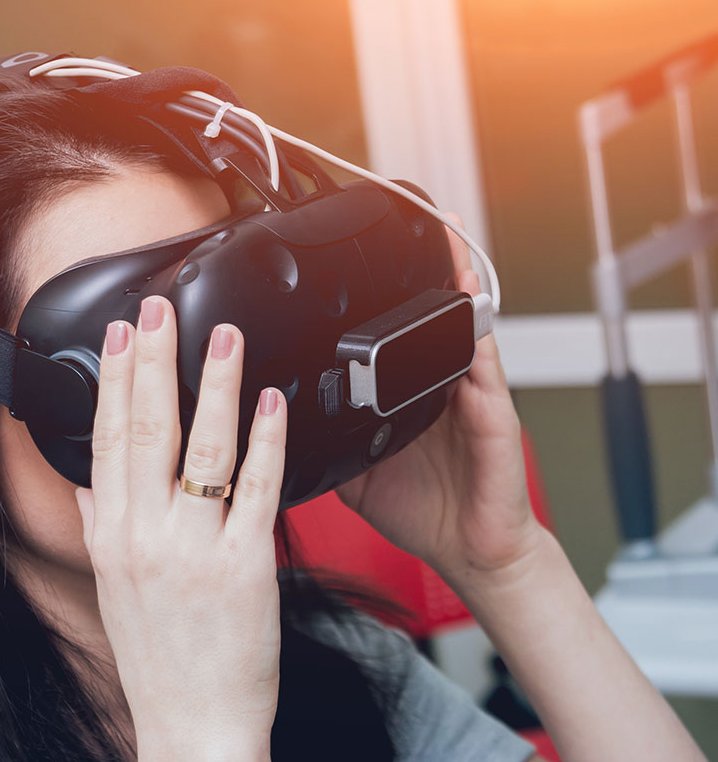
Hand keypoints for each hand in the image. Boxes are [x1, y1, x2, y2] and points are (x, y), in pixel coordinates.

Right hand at [75, 295, 289, 745]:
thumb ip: (100, 526)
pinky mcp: (245, 565)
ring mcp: (195, 548)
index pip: (109, 439)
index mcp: (113, 536)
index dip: (115, 379)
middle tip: (162, 308)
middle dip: (155, 360)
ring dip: (213, 384)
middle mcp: (147, 536)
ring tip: (223, 334)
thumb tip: (88, 481)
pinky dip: (266, 441)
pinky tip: (271, 402)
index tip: (120, 333)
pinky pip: (258, 490)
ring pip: (203, 448)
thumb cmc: (159, 662)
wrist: (194, 726)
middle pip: (148, 429)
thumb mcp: (111, 589)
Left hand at [336, 217, 545, 587]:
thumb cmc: (419, 508)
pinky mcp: (493, 413)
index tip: (348, 258)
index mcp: (399, 395)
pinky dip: (476, 330)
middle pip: (425, 313)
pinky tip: (469, 300)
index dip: (371, 296)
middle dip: (418, 263)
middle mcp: (434, 384)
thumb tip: (268, 428)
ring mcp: (466, 394)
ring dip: (454, 277)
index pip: (384, 334)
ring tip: (444, 230)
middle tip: (402, 212)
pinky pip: (484, 363)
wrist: (470, 549)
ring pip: (458, 324)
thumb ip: (319, 443)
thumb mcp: (352, 472)